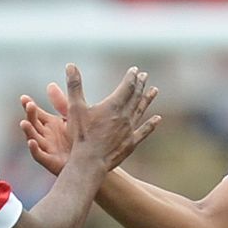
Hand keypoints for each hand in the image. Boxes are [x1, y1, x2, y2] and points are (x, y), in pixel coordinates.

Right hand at [21, 64, 158, 176]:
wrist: (89, 162)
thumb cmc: (81, 135)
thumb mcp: (74, 107)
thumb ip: (74, 86)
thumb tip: (70, 65)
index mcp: (114, 105)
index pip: (127, 86)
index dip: (131, 77)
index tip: (135, 70)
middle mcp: (125, 116)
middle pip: (136, 96)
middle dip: (140, 85)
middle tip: (144, 76)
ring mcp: (130, 130)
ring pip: (141, 111)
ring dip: (147, 99)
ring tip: (154, 90)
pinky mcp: (131, 143)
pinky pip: (143, 131)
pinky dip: (151, 124)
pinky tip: (158, 119)